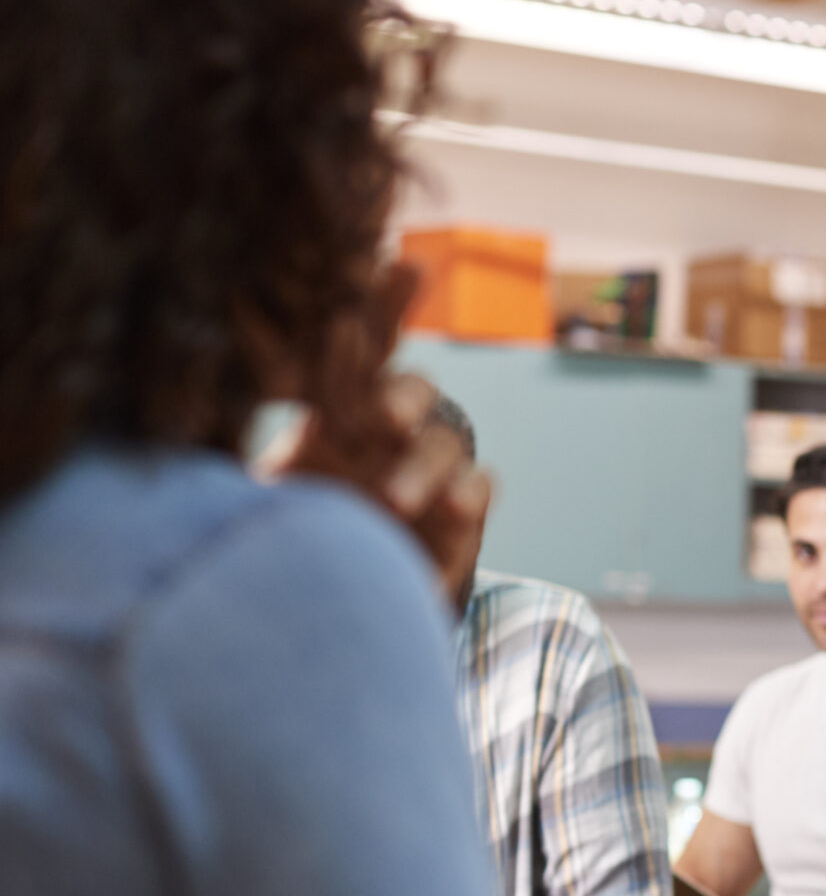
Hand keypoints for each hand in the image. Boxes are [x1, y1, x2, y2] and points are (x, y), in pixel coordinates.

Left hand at [255, 264, 492, 606]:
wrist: (349, 578)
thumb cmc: (310, 515)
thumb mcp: (283, 474)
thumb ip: (281, 442)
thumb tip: (277, 410)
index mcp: (347, 408)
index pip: (359, 357)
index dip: (366, 324)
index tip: (349, 317)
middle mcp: (396, 429)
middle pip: (414, 387)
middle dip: (401, 394)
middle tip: (383, 417)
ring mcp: (433, 464)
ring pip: (440, 444)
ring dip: (418, 469)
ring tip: (393, 501)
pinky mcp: (462, 506)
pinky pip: (479, 485)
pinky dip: (468, 492)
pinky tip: (453, 505)